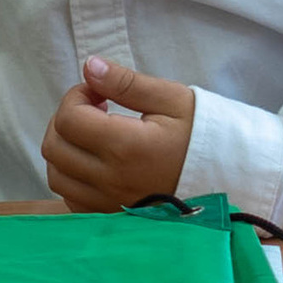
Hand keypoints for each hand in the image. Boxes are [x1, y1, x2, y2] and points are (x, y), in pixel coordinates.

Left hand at [42, 55, 193, 210]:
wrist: (229, 181)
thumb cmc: (202, 137)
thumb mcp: (172, 100)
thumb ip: (127, 83)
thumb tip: (90, 66)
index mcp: (126, 147)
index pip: (69, 119)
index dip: (75, 96)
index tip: (99, 92)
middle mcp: (111, 180)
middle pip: (54, 147)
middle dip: (66, 118)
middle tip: (94, 109)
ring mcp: (108, 203)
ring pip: (56, 175)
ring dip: (65, 148)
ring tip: (94, 135)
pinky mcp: (110, 217)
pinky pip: (70, 198)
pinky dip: (72, 176)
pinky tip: (95, 162)